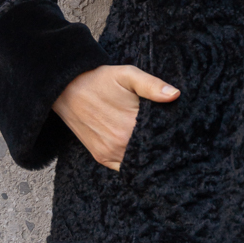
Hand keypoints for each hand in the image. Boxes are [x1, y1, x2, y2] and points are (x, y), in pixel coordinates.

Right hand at [52, 64, 179, 170]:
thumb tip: (175, 94)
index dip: (172, 136)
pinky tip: (140, 150)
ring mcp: (109, 153)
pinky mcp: (102, 157)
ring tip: (155, 143)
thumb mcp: (127, 75)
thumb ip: (152, 85)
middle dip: (162, 146)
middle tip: (170, 136)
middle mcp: (120, 144)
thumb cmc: (100, 80)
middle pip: (152, 153)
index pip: (161, 139)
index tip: (176, 129)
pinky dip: (133, 162)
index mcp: (130, 125)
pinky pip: (124, 167)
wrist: (67, 89)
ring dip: (148, 156)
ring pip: (139, 163)